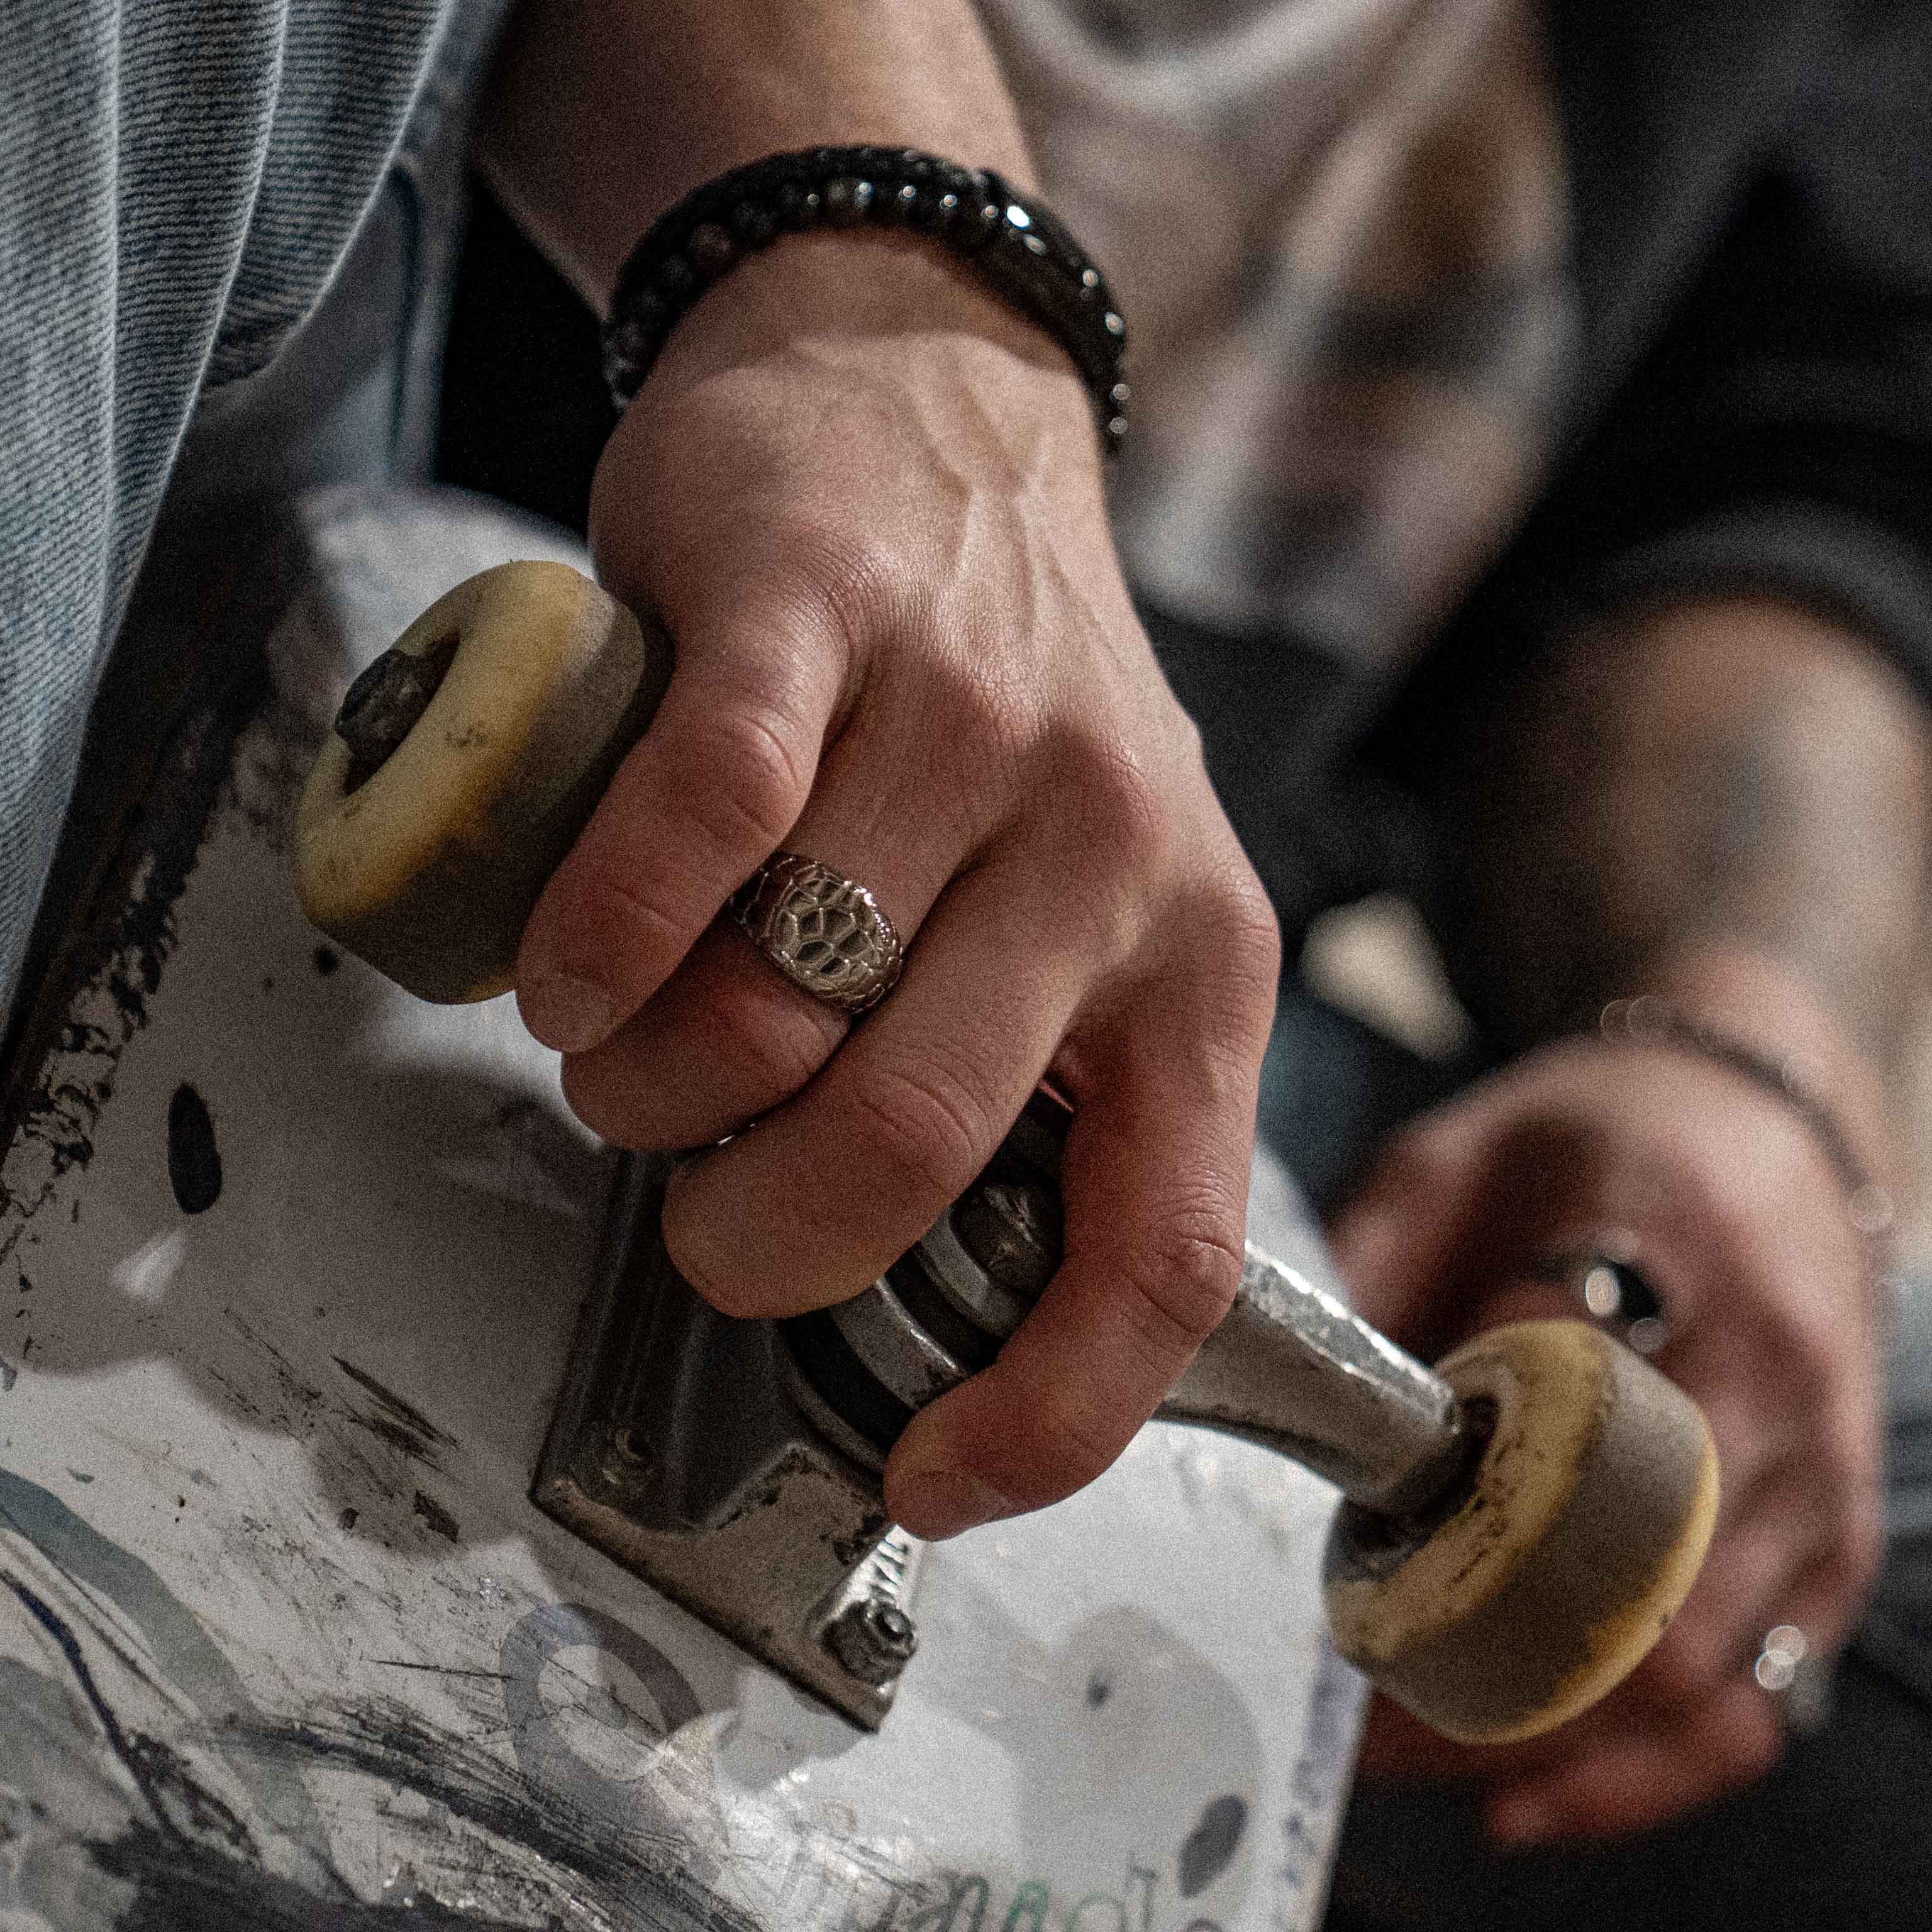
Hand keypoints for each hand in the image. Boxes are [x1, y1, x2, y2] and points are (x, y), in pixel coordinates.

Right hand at [513, 235, 1280, 1538]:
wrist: (939, 407)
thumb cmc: (999, 708)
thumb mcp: (1097, 894)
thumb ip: (1035, 1069)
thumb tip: (902, 1283)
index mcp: (1197, 958)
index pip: (1165, 1247)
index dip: (1049, 1410)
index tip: (928, 1474)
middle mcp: (1112, 848)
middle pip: (917, 1141)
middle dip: (765, 1241)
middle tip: (706, 1221)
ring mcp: (969, 719)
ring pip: (776, 1002)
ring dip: (652, 1090)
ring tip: (625, 1064)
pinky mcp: (820, 611)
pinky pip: (697, 820)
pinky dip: (598, 935)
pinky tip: (566, 971)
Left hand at [1329, 1033, 1886, 1840]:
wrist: (1761, 1117)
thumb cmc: (1593, 1138)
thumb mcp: (1454, 1152)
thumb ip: (1368, 1259)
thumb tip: (1279, 1392)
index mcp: (1657, 1240)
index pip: (1547, 1397)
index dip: (1435, 1497)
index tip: (1334, 1556)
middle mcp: (1761, 1364)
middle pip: (1634, 1568)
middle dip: (1490, 1657)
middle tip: (1360, 1694)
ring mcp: (1814, 1465)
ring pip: (1698, 1662)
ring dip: (1549, 1733)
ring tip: (1417, 1754)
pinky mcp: (1833, 1537)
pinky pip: (1764, 1696)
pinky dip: (1651, 1771)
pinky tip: (1540, 1793)